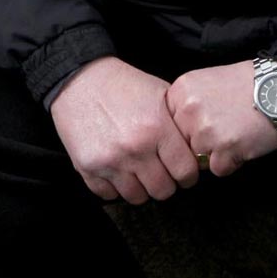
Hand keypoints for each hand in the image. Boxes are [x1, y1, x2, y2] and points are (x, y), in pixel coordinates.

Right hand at [49, 57, 202, 204]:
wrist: (80, 79)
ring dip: (140, 187)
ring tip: (138, 171)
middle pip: (163, 191)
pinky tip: (117, 170)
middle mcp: (134, 149)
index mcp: (156, 128)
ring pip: (137, 198)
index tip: (182, 171)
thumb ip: (179, 124)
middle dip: (165, 183)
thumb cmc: (123, 85)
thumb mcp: (160, 93)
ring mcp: (110, 161)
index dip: (188, 174)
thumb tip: (197, 150)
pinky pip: (109, 196)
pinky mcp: (88, 168)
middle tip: (160, 171)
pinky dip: (115, 187)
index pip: (185, 172)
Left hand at [166, 59, 276, 178]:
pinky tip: (244, 142)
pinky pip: (219, 169)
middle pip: (182, 145)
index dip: (187, 131)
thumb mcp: (207, 82)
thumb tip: (176, 134)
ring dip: (217, 154)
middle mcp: (188, 109)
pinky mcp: (224, 147)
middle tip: (224, 129)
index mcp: (181, 91)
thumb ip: (188, 104)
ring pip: (199, 160)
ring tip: (235, 134)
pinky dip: (232, 162)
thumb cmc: (248, 85)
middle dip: (201, 145)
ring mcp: (205, 129)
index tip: (204, 125)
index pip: (169, 126)